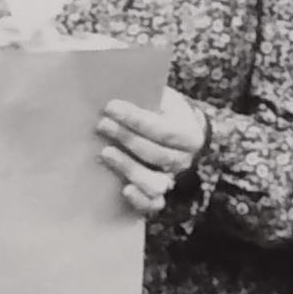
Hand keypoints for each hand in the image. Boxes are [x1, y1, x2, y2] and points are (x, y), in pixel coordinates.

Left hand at [96, 87, 208, 216]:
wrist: (176, 132)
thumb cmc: (162, 112)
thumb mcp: (162, 98)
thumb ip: (146, 96)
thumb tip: (115, 87)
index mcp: (189, 135)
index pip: (162, 129)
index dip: (136, 119)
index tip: (111, 106)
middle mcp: (184, 160)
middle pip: (155, 154)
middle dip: (126, 138)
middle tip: (102, 124)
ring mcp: (171, 180)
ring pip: (154, 182)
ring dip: (128, 167)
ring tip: (105, 152)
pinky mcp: (157, 195)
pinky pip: (152, 205)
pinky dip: (139, 200)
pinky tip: (123, 189)